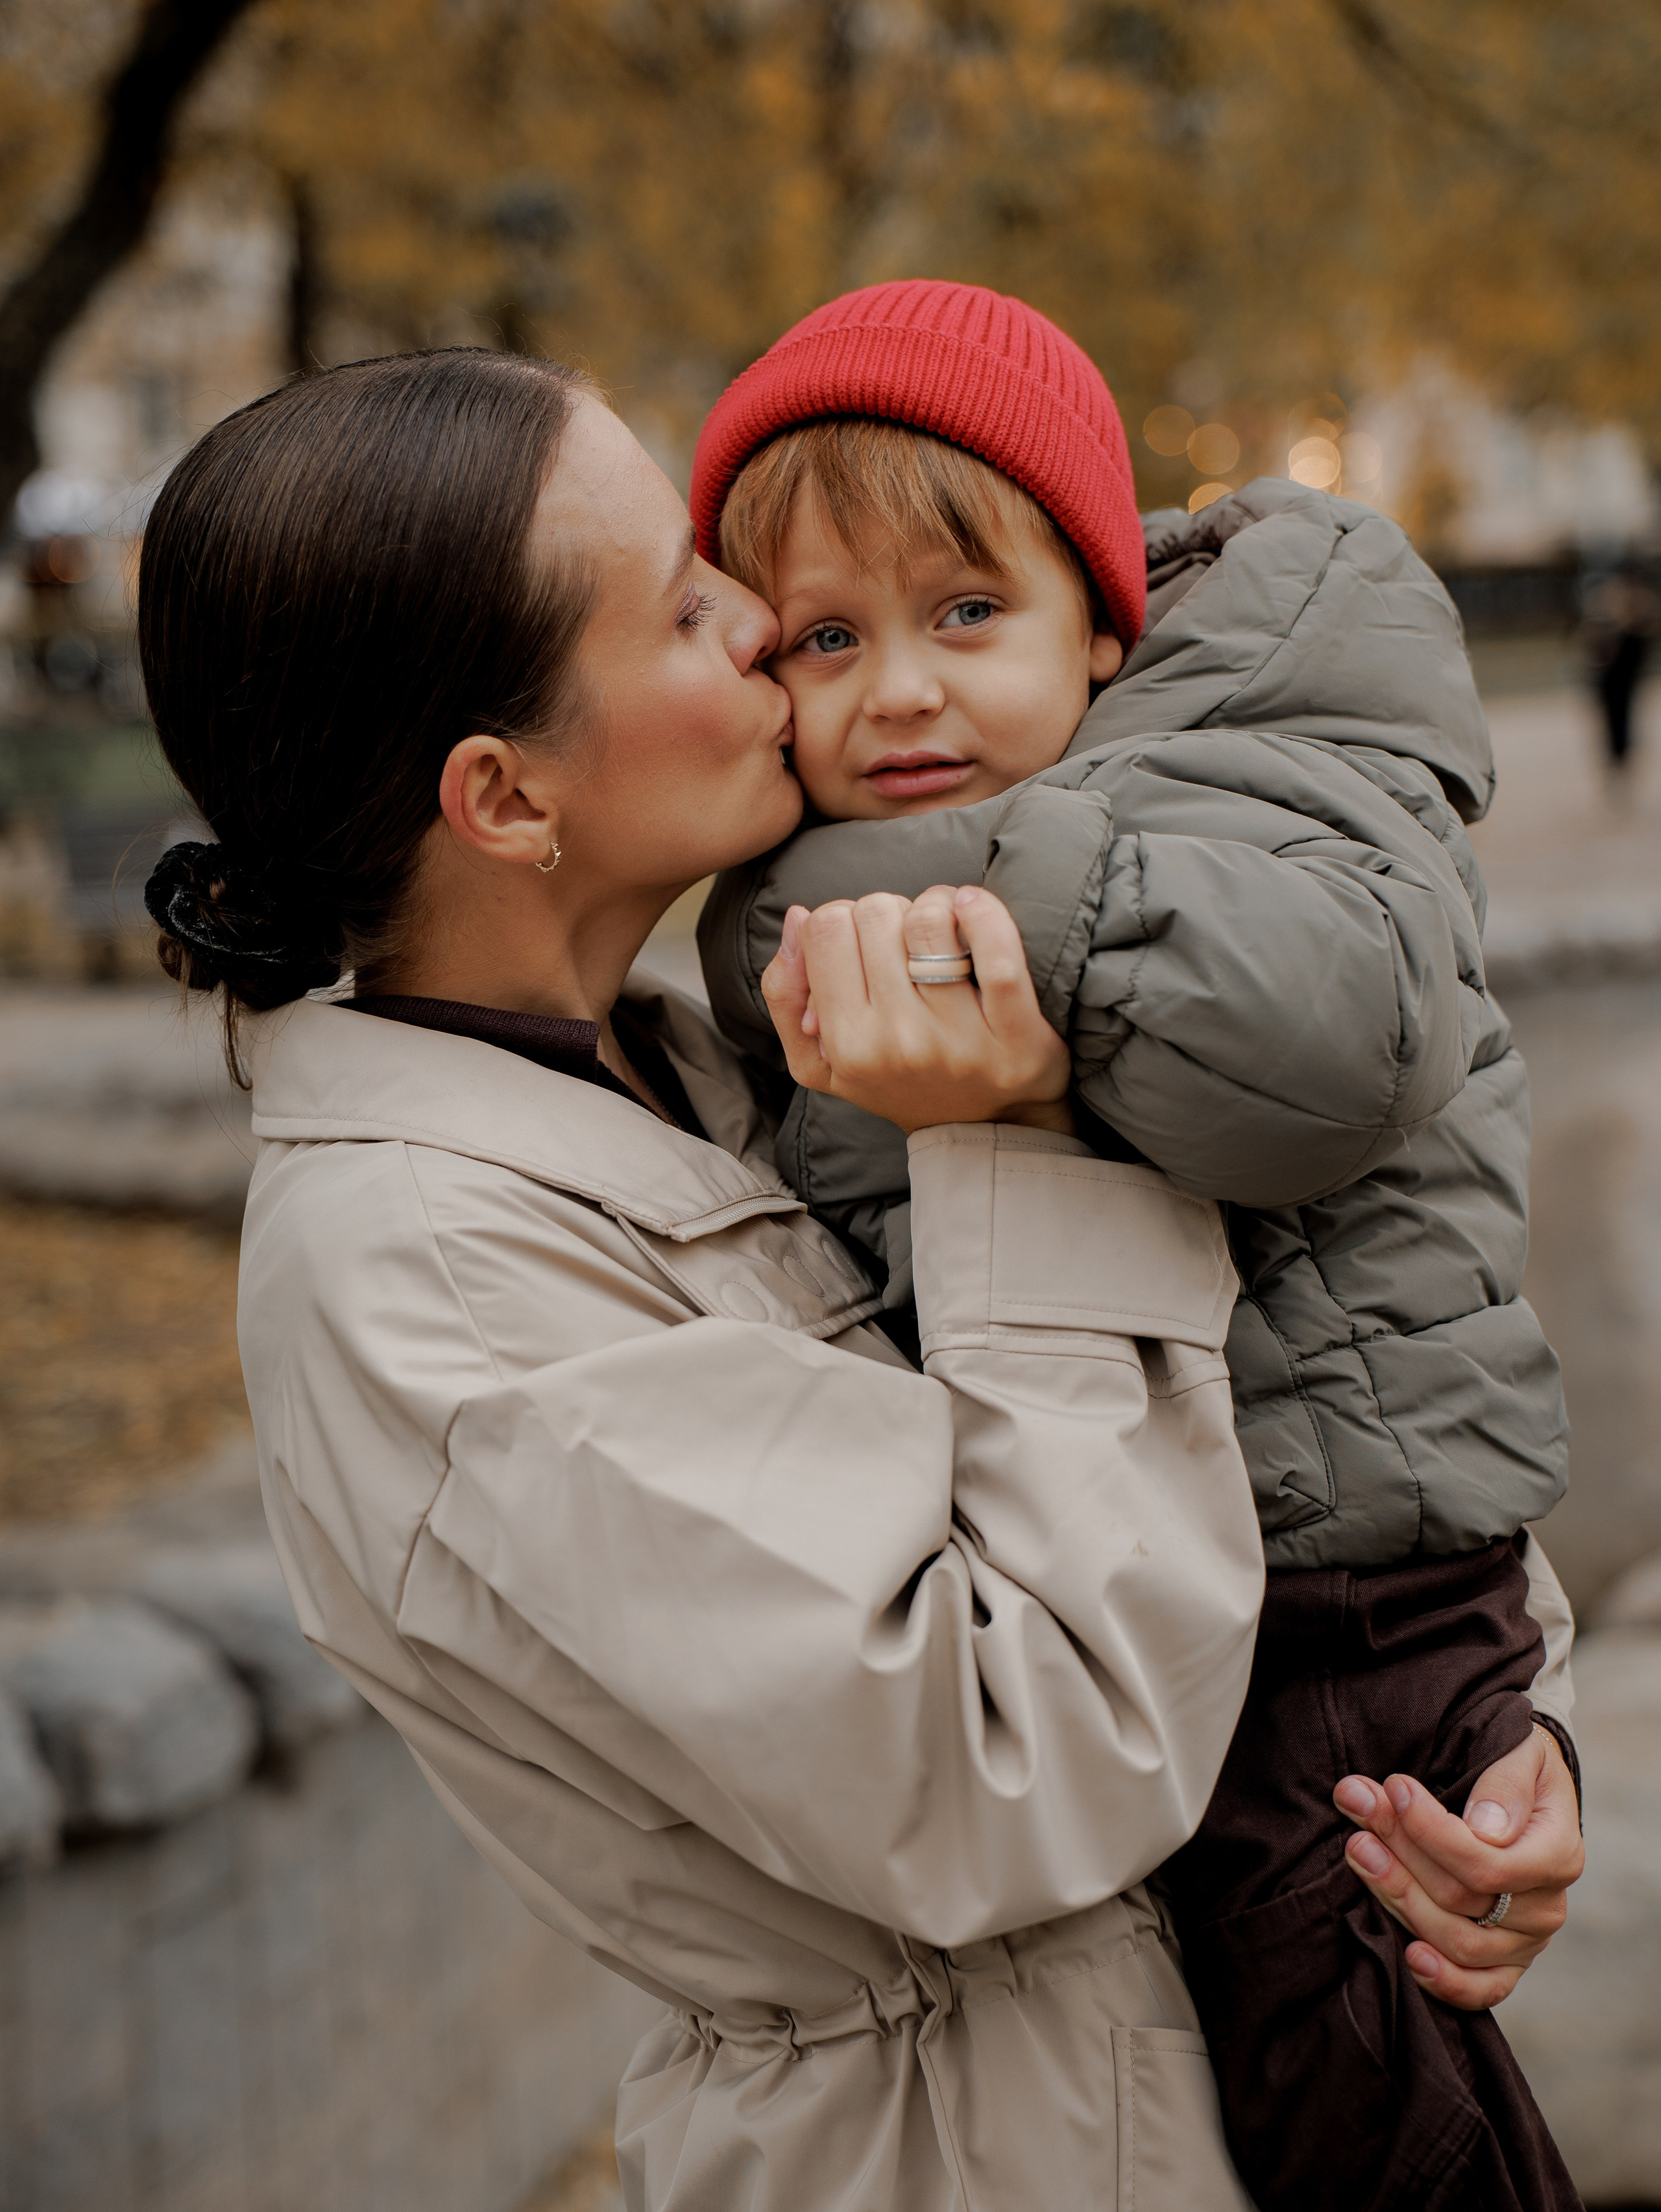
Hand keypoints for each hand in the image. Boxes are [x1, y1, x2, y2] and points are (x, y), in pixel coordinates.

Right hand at [761, 883, 1071, 1135]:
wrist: (981, 1130)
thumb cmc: (896, 1082)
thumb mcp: (818, 1062)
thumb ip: (784, 994)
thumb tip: (797, 918)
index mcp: (846, 1046)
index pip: (826, 928)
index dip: (843, 918)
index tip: (863, 941)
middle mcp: (898, 1043)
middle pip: (875, 914)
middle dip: (888, 912)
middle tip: (904, 942)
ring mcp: (958, 1039)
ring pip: (929, 920)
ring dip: (935, 905)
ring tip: (942, 930)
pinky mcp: (1015, 1034)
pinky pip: (998, 954)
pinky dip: (984, 915)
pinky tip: (973, 906)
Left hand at [1333, 1725, 1582, 2009]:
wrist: (1525, 1795)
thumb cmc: (1517, 1768)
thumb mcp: (1521, 1754)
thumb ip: (1505, 1785)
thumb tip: (1486, 1829)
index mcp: (1558, 1853)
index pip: (1487, 1863)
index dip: (1431, 1831)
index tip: (1392, 1788)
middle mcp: (1545, 1907)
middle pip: (1460, 1899)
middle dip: (1400, 1851)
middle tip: (1357, 1806)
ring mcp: (1525, 1941)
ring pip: (1455, 1940)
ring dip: (1398, 1896)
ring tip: (1359, 1850)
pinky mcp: (1504, 1964)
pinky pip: (1481, 1989)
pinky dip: (1445, 1981)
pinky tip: (1409, 1956)